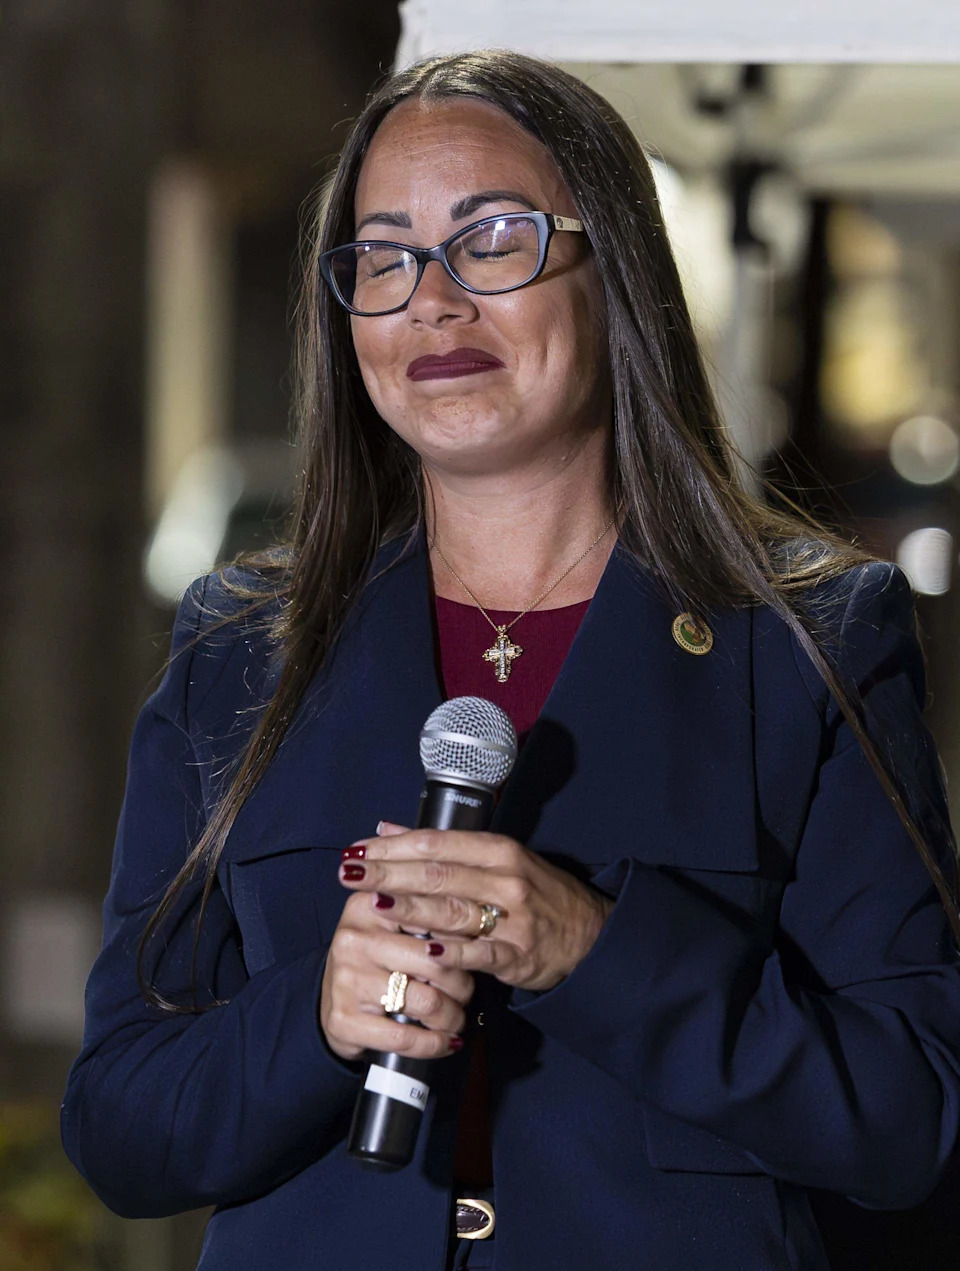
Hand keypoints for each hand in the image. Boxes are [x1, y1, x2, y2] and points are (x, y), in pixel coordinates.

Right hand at [319, 886, 474, 1063]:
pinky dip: (433, 1045)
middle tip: (467, 994)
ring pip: (426, 1001)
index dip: (466, 936)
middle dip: (463, 985)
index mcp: (370, 904)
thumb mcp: (393, 928)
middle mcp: (354, 937)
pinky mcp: (343, 1018)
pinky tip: (445, 1043)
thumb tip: (484, 923)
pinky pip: (404, 1037)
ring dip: (452, 1017)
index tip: (485, 950)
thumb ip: (430, 918)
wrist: (331, 1001)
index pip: (432, 915)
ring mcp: (346, 978)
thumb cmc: (375, 962)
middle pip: (436, 962)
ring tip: (456, 1019)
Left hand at [339, 822, 614, 992]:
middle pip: (438, 874)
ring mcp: (513, 917)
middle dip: (389, 874)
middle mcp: (506, 878)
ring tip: (373, 905)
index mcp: (498, 850)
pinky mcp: (517, 954)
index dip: (393, 847)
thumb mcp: (496, 860)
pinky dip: (450, 952)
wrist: (588, 933)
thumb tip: (385, 829)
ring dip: (409, 909)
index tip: (357, 850)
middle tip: (349, 874)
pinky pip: (478, 953)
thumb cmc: (534, 893)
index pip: (437, 843)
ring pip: (453, 910)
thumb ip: (441, 847)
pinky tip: (422, 949)